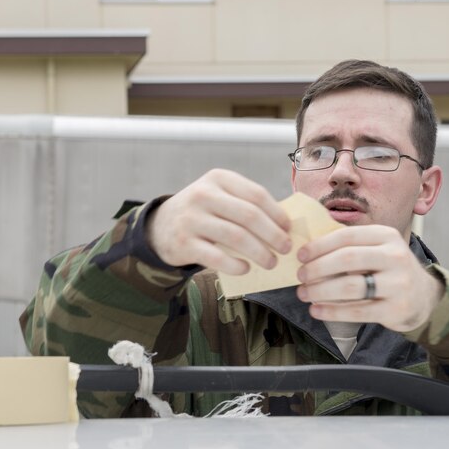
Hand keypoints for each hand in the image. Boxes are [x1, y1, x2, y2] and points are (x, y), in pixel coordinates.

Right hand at [146, 169, 291, 274]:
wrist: (159, 226)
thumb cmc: (202, 212)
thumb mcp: (219, 196)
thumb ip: (246, 204)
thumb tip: (285, 226)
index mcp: (218, 179)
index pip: (256, 195)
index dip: (277, 214)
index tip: (288, 229)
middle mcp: (203, 195)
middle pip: (249, 216)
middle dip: (273, 235)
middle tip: (286, 249)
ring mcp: (192, 219)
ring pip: (237, 237)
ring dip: (260, 253)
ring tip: (271, 263)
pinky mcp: (184, 244)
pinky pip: (218, 257)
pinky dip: (236, 266)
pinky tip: (246, 269)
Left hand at [295, 225, 444, 331]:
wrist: (423, 297)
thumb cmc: (388, 270)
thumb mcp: (377, 249)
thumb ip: (350, 246)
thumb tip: (307, 249)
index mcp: (387, 236)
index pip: (347, 236)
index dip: (320, 245)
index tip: (300, 255)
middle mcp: (395, 257)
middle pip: (347, 259)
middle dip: (317, 268)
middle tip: (300, 276)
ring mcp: (398, 284)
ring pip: (350, 286)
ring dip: (320, 291)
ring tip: (304, 294)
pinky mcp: (396, 309)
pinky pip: (357, 311)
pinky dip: (331, 311)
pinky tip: (316, 310)